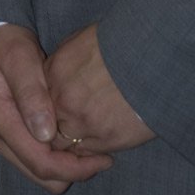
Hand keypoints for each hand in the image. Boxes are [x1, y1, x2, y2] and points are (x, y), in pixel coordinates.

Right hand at [0, 25, 112, 193]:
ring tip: (89, 143)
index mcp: (2, 122)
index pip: (42, 165)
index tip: (105, 158)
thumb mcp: (19, 58)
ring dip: (63, 164)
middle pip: (41, 176)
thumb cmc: (0, 43)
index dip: (76, 169)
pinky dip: (53, 155)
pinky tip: (68, 134)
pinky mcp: (3, 134)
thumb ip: (31, 93)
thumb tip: (46, 134)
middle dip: (74, 171)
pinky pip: (31, 157)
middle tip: (102, 152)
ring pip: (36, 170)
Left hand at [44, 24, 154, 155]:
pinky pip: (87, 153)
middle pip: (48, 123)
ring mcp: (82, 121)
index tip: (62, 105)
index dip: (49, 105)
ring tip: (91, 131)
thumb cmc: (124, 43)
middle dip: (57, 125)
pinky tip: (103, 139)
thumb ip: (64, 63)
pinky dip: (91, 151)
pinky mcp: (105, 139)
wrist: (155, 56)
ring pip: (65, 143)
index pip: (39, 99)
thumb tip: (59, 76)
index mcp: (56, 72)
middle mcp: (63, 99)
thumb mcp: (85, 41)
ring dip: (73, 141)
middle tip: (75, 123)